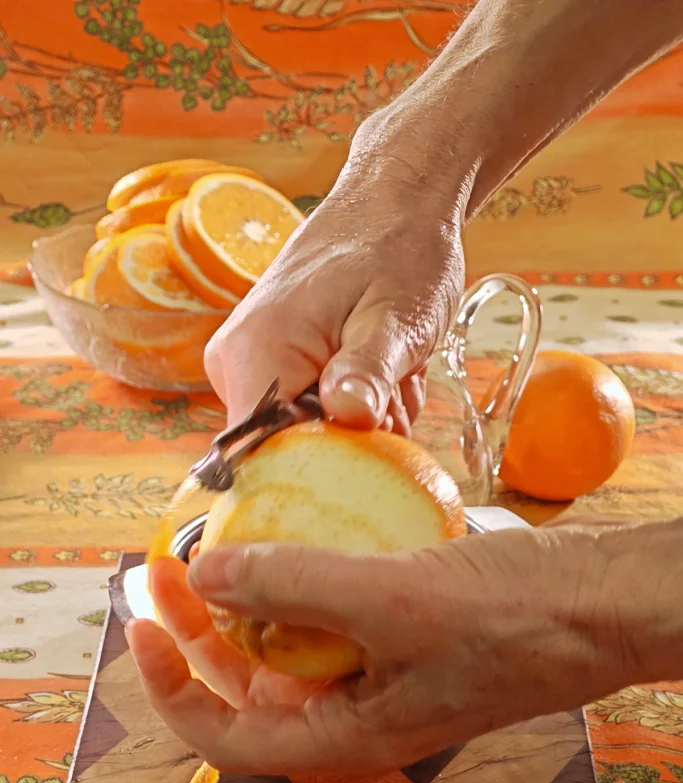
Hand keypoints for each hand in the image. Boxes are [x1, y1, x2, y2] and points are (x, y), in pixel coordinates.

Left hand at [125, 521, 678, 775]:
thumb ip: (294, 585)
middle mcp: (356, 714)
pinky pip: (331, 615)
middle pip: (249, 686)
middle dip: (199, 631)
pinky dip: (301, 580)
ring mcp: (382, 674)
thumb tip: (205, 573)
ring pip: (289, 648)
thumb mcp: (392, 599)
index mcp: (346, 737)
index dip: (172, 686)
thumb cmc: (512, 618)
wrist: (604, 605)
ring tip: (216, 546)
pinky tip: (293, 536)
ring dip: (246, 602)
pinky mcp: (404, 633)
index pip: (227, 735)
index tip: (142, 625)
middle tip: (169, 568)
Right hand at [204, 124, 468, 434]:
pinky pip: (312, 413)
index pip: (262, 455)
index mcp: (256, 352)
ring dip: (362, 421)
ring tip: (393, 374)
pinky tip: (383, 373)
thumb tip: (345, 416)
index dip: (322, 466)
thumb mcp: (396, 317)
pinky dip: (356, 405)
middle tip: (396, 395)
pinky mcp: (270, 365)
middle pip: (287, 452)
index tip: (371, 439)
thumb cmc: (397, 249)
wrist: (393, 204)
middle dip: (352, 441)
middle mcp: (235, 365)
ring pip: (307, 435)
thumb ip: (368, 370)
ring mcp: (250, 365)